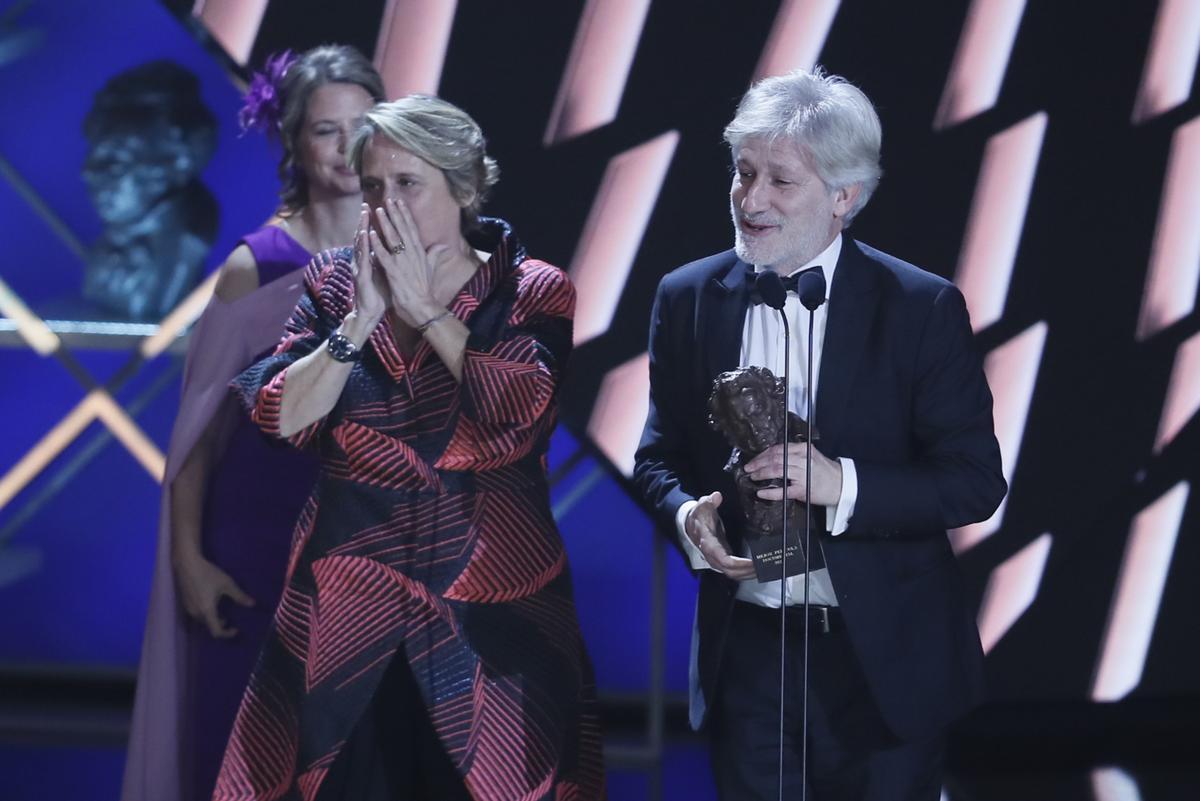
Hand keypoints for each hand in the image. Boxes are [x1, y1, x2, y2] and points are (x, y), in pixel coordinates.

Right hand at [173, 549, 254, 638]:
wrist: (187, 564)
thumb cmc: (208, 573)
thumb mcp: (227, 584)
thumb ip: (239, 596)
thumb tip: (253, 604)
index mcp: (207, 611)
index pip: (216, 631)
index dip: (227, 634)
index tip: (235, 629)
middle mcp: (195, 613)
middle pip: (208, 626)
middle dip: (220, 625)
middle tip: (229, 618)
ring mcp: (188, 608)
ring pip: (202, 621)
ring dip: (212, 619)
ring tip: (220, 611)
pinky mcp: (184, 603)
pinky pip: (196, 614)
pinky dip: (205, 614)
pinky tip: (210, 602)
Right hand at [351, 205, 388, 323]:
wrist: (371, 312)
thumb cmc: (380, 294)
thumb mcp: (388, 274)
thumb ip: (392, 261)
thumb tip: (397, 250)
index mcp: (372, 259)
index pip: (372, 238)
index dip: (375, 225)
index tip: (380, 210)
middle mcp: (364, 260)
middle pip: (364, 237)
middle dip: (365, 221)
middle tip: (367, 205)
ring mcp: (360, 267)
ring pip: (361, 244)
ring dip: (362, 228)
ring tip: (364, 213)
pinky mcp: (361, 275)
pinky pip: (363, 257)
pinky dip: (363, 245)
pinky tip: (364, 234)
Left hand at [368, 197, 445, 324]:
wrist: (422, 307)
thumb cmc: (425, 289)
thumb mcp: (431, 269)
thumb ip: (435, 254)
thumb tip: (444, 245)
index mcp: (419, 252)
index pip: (412, 229)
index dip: (405, 215)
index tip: (399, 202)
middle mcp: (412, 254)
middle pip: (402, 229)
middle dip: (395, 214)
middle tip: (388, 199)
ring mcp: (403, 262)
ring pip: (393, 239)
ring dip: (385, 224)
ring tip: (378, 211)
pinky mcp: (394, 272)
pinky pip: (383, 255)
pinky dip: (377, 244)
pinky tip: (371, 234)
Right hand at [686, 491, 755, 579]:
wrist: (691, 525)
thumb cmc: (698, 517)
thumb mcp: (703, 506)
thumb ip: (710, 501)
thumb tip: (717, 497)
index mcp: (708, 543)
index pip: (723, 559)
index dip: (739, 564)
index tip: (752, 562)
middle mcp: (712, 556)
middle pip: (731, 571)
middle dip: (748, 570)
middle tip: (763, 565)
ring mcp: (716, 560)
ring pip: (733, 574)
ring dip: (748, 573)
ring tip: (763, 568)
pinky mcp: (721, 561)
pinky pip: (734, 572)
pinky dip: (744, 572)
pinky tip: (755, 569)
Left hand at [745, 443, 841, 505]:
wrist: (842, 485)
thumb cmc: (824, 471)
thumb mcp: (810, 456)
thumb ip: (793, 454)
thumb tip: (771, 457)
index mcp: (803, 449)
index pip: (778, 449)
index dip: (763, 454)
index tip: (754, 459)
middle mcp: (803, 459)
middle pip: (775, 458)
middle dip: (758, 463)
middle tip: (748, 468)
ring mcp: (803, 474)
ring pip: (777, 470)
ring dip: (762, 474)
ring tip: (752, 477)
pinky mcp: (803, 490)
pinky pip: (783, 490)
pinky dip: (770, 491)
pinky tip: (761, 492)